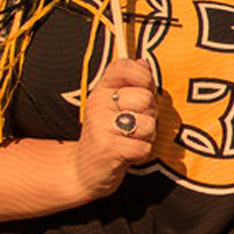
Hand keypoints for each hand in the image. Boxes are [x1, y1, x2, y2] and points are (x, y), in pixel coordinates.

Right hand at [72, 58, 156, 199]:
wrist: (84, 171)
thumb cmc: (111, 133)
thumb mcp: (119, 105)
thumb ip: (135, 84)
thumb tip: (144, 61)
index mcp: (102, 89)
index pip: (124, 67)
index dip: (143, 76)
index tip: (143, 90)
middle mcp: (98, 103)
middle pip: (146, 99)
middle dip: (150, 115)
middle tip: (134, 125)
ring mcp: (101, 126)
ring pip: (149, 124)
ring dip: (147, 136)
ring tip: (130, 140)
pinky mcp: (108, 149)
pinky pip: (144, 147)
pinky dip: (142, 153)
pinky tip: (127, 154)